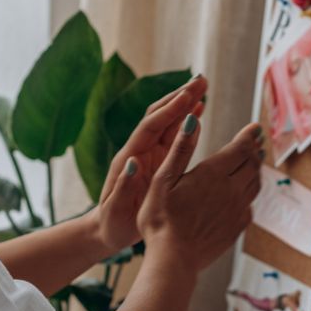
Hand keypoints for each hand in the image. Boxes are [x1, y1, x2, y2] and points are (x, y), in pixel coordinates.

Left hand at [91, 75, 208, 252]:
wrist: (108, 230)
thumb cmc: (112, 223)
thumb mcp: (116, 209)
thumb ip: (124, 185)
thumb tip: (133, 161)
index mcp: (129, 158)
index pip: (150, 126)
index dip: (169, 110)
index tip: (188, 95)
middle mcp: (139, 150)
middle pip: (160, 115)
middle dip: (179, 97)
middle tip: (201, 80)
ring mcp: (149, 153)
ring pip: (168, 121)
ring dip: (184, 103)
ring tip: (203, 87)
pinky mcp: (158, 160)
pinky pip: (174, 135)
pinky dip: (186, 120)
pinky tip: (199, 110)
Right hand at [137, 115, 263, 271]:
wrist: (173, 259)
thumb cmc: (161, 219)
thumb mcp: (163, 179)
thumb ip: (180, 149)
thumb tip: (192, 120)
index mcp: (212, 174)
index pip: (240, 148)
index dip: (249, 136)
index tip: (255, 127)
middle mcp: (231, 190)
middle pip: (251, 164)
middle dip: (254, 150)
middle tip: (256, 142)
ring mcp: (237, 210)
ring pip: (254, 184)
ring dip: (256, 170)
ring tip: (254, 162)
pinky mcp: (237, 227)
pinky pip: (250, 205)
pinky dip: (250, 193)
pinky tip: (243, 194)